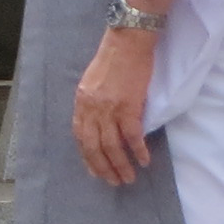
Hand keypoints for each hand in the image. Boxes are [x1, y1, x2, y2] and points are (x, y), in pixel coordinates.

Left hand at [71, 28, 159, 186]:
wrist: (128, 41)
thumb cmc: (113, 58)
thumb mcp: (92, 81)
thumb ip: (92, 102)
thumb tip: (99, 123)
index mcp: (81, 101)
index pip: (80, 135)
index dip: (87, 155)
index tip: (94, 170)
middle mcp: (91, 107)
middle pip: (93, 145)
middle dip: (103, 167)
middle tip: (113, 182)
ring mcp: (109, 108)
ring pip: (112, 145)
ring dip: (120, 165)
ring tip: (128, 178)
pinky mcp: (129, 106)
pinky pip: (132, 136)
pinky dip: (138, 151)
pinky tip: (144, 160)